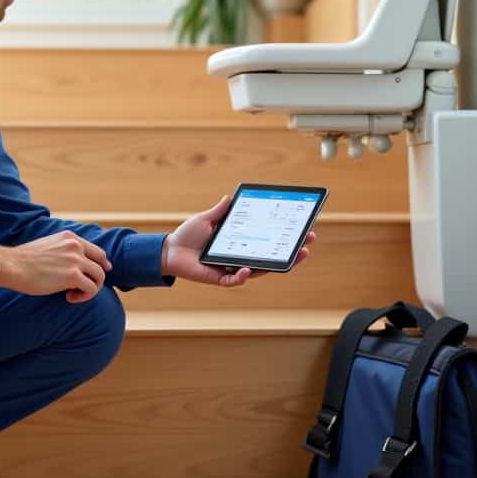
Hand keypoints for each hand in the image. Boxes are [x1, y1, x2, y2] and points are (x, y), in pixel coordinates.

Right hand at [0, 231, 112, 303]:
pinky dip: (83, 297)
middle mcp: (75, 246)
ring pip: (99, 277)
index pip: (96, 250)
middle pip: (101, 263)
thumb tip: (72, 266)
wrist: (12, 266)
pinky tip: (69, 298)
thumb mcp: (47, 246)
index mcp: (69, 237)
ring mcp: (76, 260)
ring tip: (73, 295)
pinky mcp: (73, 275)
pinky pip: (91, 288)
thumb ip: (62, 251)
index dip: (102, 263)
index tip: (102, 272)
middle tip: (89, 288)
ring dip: (90, 289)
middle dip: (98, 278)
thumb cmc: (23, 261)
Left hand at [161, 194, 315, 286]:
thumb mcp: (206, 219)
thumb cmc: (187, 236)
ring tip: (292, 258)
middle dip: (291, 253)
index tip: (301, 230)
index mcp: (240, 243)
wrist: (169, 251)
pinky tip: (249, 269)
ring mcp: (232, 269)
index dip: (284, 238)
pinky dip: (244, 276)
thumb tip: (230, 198)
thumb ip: (220, 211)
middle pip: (271, 258)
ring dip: (275, 266)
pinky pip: (236, 280)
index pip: (267, 241)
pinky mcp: (220, 278)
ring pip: (259, 271)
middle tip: (307, 245)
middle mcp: (239, 258)